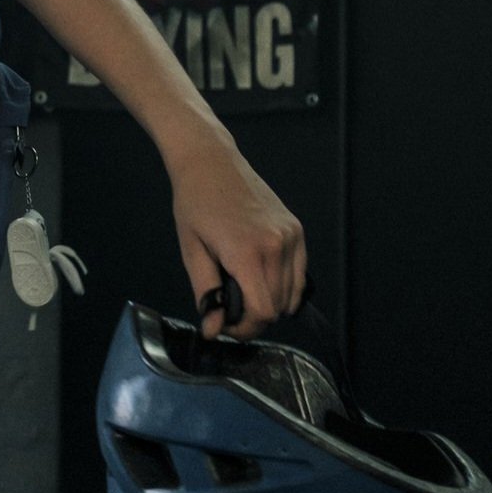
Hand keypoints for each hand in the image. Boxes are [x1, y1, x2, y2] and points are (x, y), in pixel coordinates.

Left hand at [169, 142, 307, 339]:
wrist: (211, 162)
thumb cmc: (195, 203)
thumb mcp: (192, 251)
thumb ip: (207, 294)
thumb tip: (214, 330)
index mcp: (247, 252)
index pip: (262, 312)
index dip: (245, 329)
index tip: (225, 324)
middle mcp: (277, 245)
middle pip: (278, 307)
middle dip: (254, 318)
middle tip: (229, 309)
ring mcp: (291, 236)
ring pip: (292, 294)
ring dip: (270, 303)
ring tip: (243, 292)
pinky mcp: (296, 230)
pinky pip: (299, 274)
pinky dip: (284, 287)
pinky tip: (261, 280)